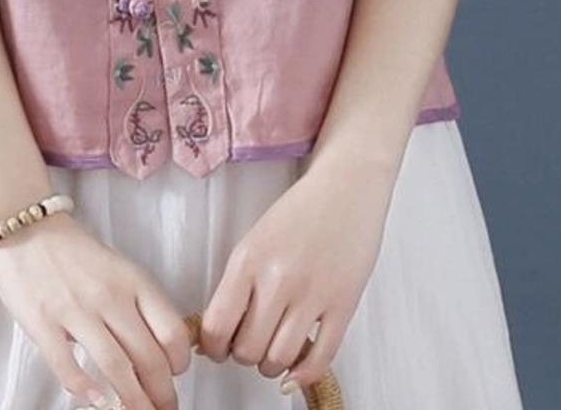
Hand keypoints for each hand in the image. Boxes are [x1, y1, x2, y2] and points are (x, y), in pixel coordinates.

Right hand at [0, 211, 192, 409]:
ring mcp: (75, 309)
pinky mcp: (43, 321)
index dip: (179, 362)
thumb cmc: (73, 251)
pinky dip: (85, 390)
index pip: (172, 331)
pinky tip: (95, 401)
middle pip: (149, 357)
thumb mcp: (117, 268)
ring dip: (132, 400)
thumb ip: (136, 304)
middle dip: (161, 394)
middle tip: (162, 408)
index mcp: (133, 280)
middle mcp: (109, 295)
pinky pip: (68, 365)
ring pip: (116, 367)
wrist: (26, 225)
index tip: (175, 375)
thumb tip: (153, 351)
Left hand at [196, 144, 397, 392]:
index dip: (214, 347)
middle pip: (247, 350)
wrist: (346, 186)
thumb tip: (222, 329)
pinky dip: (304, 374)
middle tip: (248, 345)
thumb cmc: (300, 211)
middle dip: (243, 356)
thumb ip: (239, 282)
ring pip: (280, 359)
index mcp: (248, 260)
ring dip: (271, 365)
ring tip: (272, 350)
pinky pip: (320, 359)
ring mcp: (312, 294)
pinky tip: (296, 369)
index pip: (217, 326)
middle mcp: (277, 279)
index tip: (218, 348)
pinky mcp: (343, 304)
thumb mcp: (255, 239)